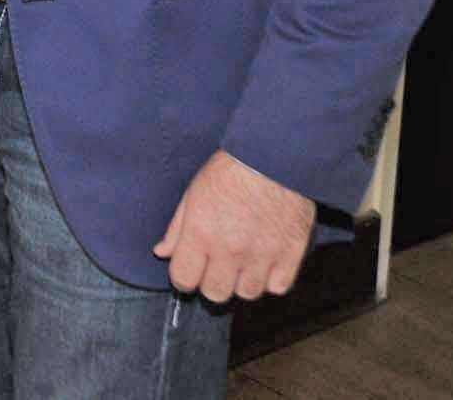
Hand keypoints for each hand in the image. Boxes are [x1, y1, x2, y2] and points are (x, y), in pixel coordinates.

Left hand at [153, 150, 315, 301]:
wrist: (274, 158)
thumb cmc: (230, 171)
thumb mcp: (193, 193)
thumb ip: (177, 229)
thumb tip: (161, 253)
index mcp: (200, 234)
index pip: (184, 279)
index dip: (183, 279)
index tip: (189, 272)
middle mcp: (230, 250)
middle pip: (215, 293)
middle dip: (211, 284)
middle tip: (216, 268)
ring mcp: (262, 255)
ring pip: (248, 293)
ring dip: (242, 282)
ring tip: (242, 264)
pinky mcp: (290, 255)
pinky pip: (278, 287)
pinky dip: (272, 280)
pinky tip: (266, 262)